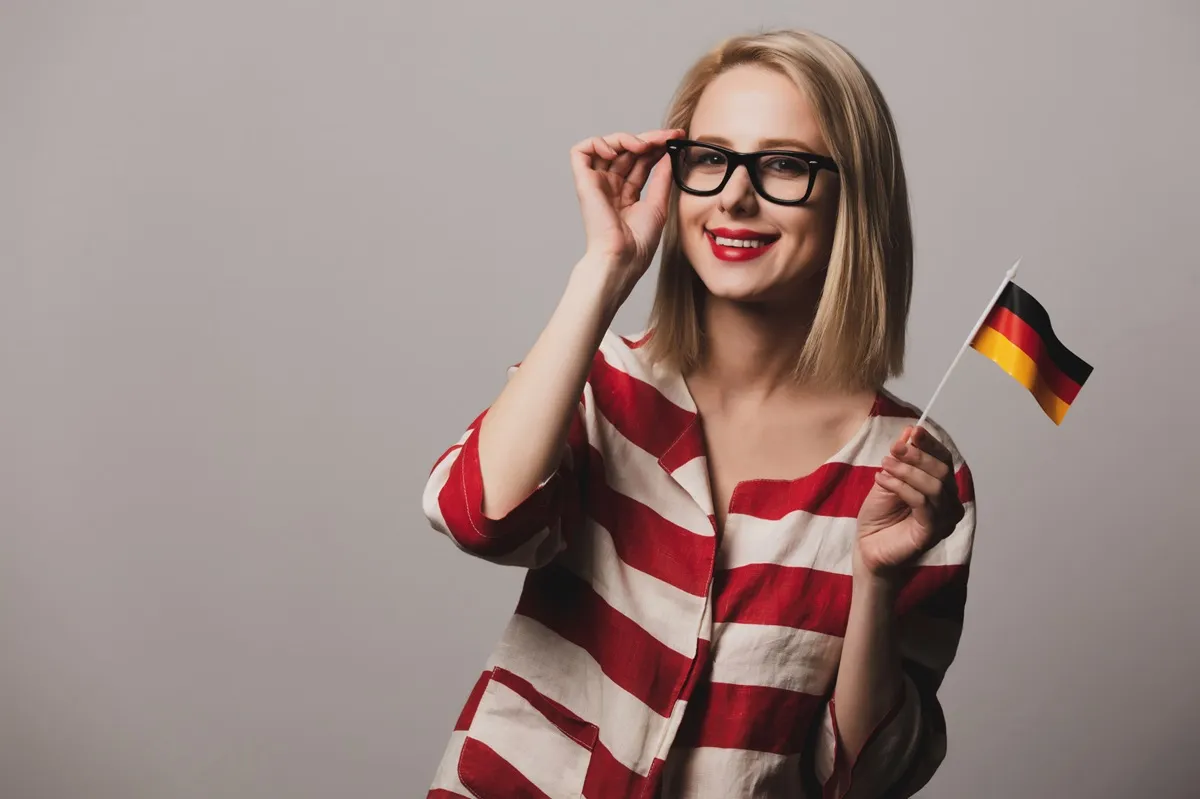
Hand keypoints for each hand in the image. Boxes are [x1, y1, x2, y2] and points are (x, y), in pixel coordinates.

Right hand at [569, 128, 685, 278]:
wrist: (623, 257)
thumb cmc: (638, 243)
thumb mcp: (658, 205)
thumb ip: (661, 178)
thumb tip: (668, 155)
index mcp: (626, 194)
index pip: (641, 160)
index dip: (657, 146)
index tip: (677, 138)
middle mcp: (610, 186)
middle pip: (627, 150)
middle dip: (648, 139)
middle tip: (667, 137)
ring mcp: (596, 183)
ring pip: (607, 145)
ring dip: (626, 138)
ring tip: (643, 146)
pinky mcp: (584, 182)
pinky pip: (582, 151)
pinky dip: (598, 143)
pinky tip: (616, 151)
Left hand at [855, 425, 964, 578]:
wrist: (868, 548)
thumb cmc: (880, 517)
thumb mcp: (888, 480)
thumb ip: (901, 459)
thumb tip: (909, 431)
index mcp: (943, 490)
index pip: (944, 461)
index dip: (931, 444)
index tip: (914, 430)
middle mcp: (949, 505)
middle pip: (942, 471)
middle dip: (917, 456)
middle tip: (894, 449)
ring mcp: (944, 520)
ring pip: (933, 486)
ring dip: (907, 470)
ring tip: (884, 465)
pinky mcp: (932, 532)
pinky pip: (922, 502)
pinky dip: (901, 487)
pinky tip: (882, 480)